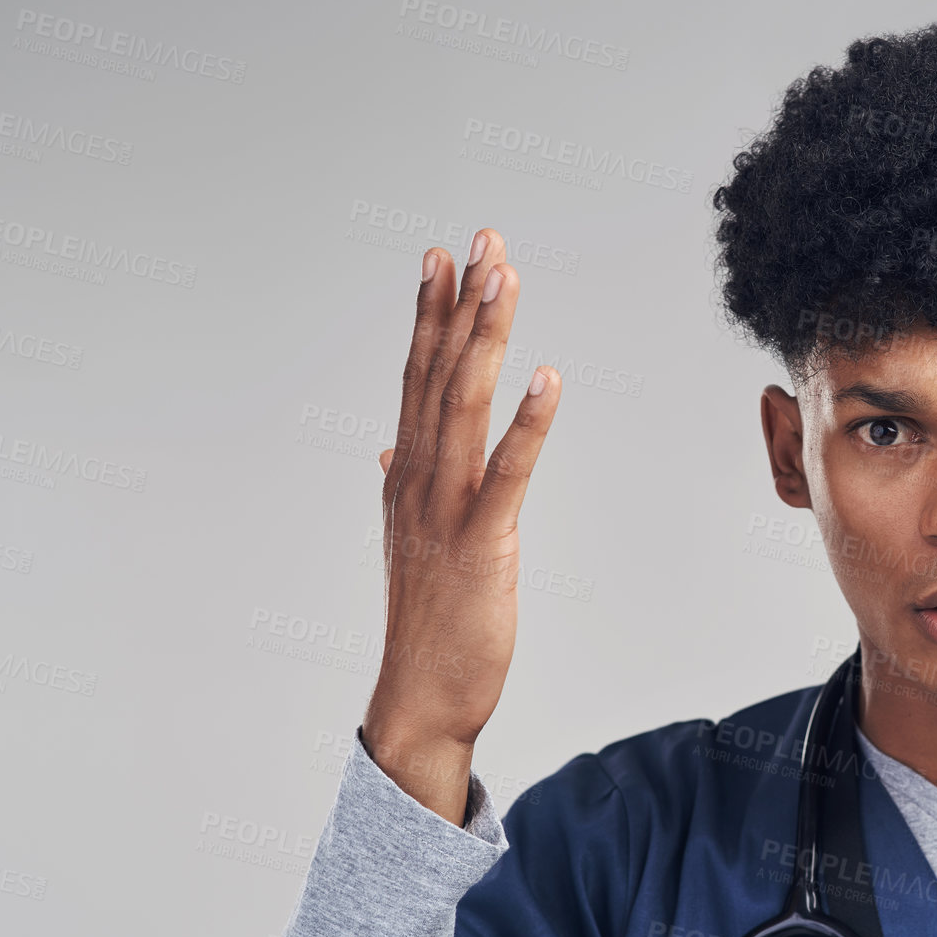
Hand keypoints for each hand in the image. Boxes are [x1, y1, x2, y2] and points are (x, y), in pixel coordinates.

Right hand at [362, 229, 561, 822]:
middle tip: (482, 239)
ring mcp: (443, 510)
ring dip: (484, 338)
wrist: (422, 698)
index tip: (441, 257)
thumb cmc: (429, 620)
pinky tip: (548, 377)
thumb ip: (401, 484)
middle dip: (460, 303)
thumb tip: (389, 446)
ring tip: (503, 278)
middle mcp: (417, 480)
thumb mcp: (412, 540)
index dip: (429, 314)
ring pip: (462, 406)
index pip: (416, 378)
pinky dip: (527, 422)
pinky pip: (506, 473)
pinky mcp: (480, 544)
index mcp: (407, 475)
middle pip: (437, 374)